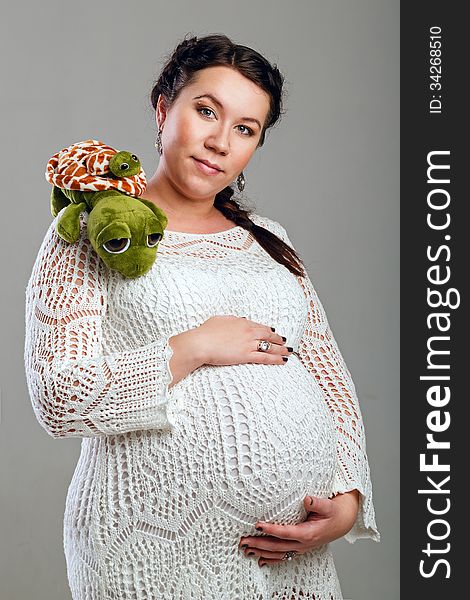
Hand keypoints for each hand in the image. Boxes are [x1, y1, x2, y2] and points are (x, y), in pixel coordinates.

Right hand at [194, 315, 292, 365]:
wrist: (201, 343)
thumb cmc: (205, 332)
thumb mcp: (219, 320)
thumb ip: (231, 320)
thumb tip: (238, 320)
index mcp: (242, 322)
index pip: (259, 326)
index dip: (268, 330)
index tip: (273, 332)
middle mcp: (248, 331)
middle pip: (268, 335)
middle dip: (278, 339)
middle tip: (284, 341)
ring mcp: (249, 343)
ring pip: (270, 346)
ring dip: (281, 349)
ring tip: (288, 351)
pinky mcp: (247, 355)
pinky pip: (265, 357)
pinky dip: (276, 359)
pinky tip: (283, 360)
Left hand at [238, 491, 359, 567]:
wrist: (342, 522)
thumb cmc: (334, 513)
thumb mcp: (329, 505)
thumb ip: (317, 503)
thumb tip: (307, 498)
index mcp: (308, 533)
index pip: (286, 532)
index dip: (271, 529)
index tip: (258, 525)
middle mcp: (303, 543)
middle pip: (277, 546)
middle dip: (259, 544)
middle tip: (244, 540)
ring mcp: (301, 547)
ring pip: (278, 553)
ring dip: (261, 551)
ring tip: (246, 548)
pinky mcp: (299, 548)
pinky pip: (283, 556)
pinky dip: (271, 559)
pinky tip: (260, 560)